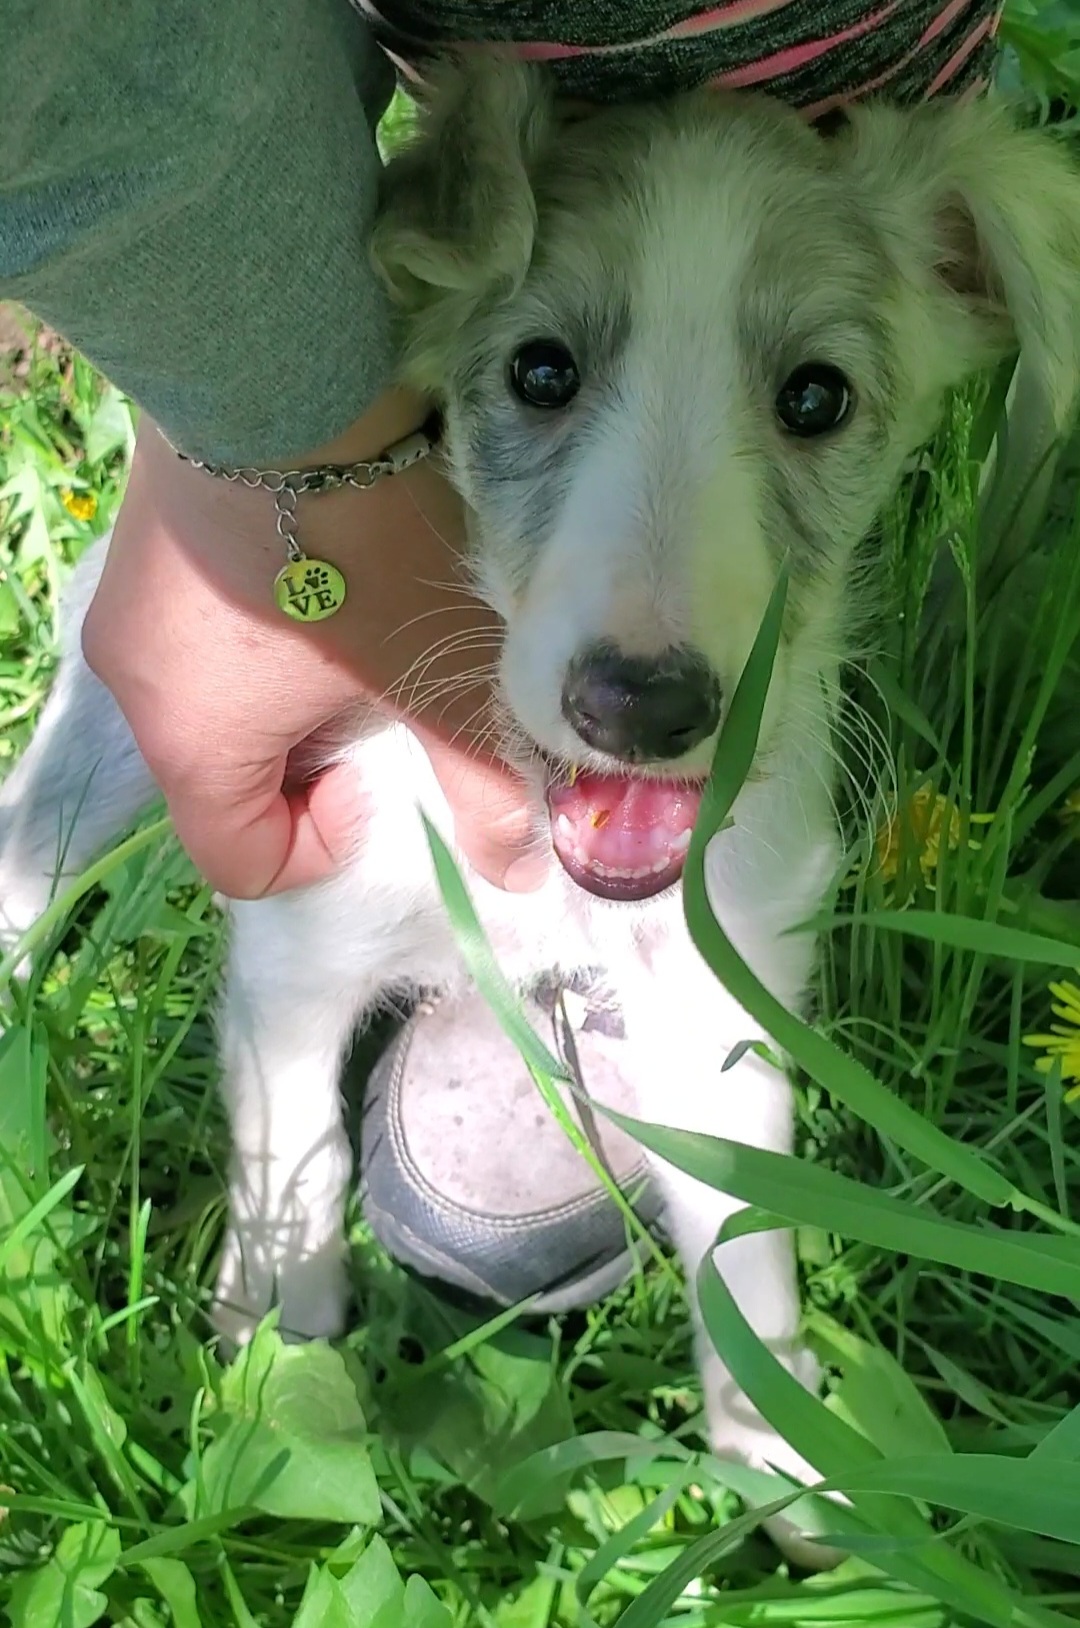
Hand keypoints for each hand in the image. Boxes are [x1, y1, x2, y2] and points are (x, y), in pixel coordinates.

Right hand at [80, 396, 545, 898]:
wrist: (291, 367)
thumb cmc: (366, 545)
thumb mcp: (436, 675)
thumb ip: (483, 781)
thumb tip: (524, 870)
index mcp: (195, 744)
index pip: (239, 859)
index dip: (319, 848)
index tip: (377, 783)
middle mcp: (138, 684)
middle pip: (228, 777)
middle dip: (314, 758)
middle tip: (381, 693)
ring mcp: (129, 604)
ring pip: (216, 696)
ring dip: (289, 687)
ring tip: (357, 617)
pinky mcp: (141, 537)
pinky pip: (201, 624)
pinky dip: (260, 624)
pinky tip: (320, 559)